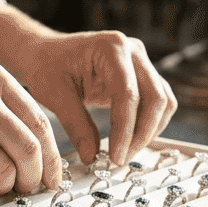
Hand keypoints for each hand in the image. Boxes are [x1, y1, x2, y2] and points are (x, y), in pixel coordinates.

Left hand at [11, 30, 176, 166]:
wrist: (45, 54)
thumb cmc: (46, 66)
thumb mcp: (54, 94)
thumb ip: (76, 124)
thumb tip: (92, 156)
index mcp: (111, 48)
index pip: (128, 94)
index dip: (125, 130)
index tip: (116, 156)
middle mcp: (132, 51)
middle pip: (155, 97)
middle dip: (141, 133)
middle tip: (121, 158)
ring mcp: (140, 62)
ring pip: (162, 101)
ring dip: (149, 130)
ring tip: (124, 151)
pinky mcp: (141, 76)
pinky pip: (157, 102)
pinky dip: (149, 123)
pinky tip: (129, 140)